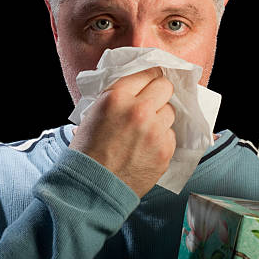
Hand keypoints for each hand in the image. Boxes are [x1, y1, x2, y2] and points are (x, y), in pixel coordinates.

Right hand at [69, 67, 175, 196]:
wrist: (91, 186)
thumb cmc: (88, 149)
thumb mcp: (94, 112)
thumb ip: (118, 95)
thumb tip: (139, 84)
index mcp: (117, 97)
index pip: (147, 72)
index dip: (150, 76)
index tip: (151, 80)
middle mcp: (139, 110)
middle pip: (165, 87)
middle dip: (159, 93)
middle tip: (152, 102)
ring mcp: (154, 131)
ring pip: (170, 111)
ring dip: (160, 117)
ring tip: (145, 129)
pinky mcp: (165, 150)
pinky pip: (171, 134)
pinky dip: (161, 138)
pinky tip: (146, 147)